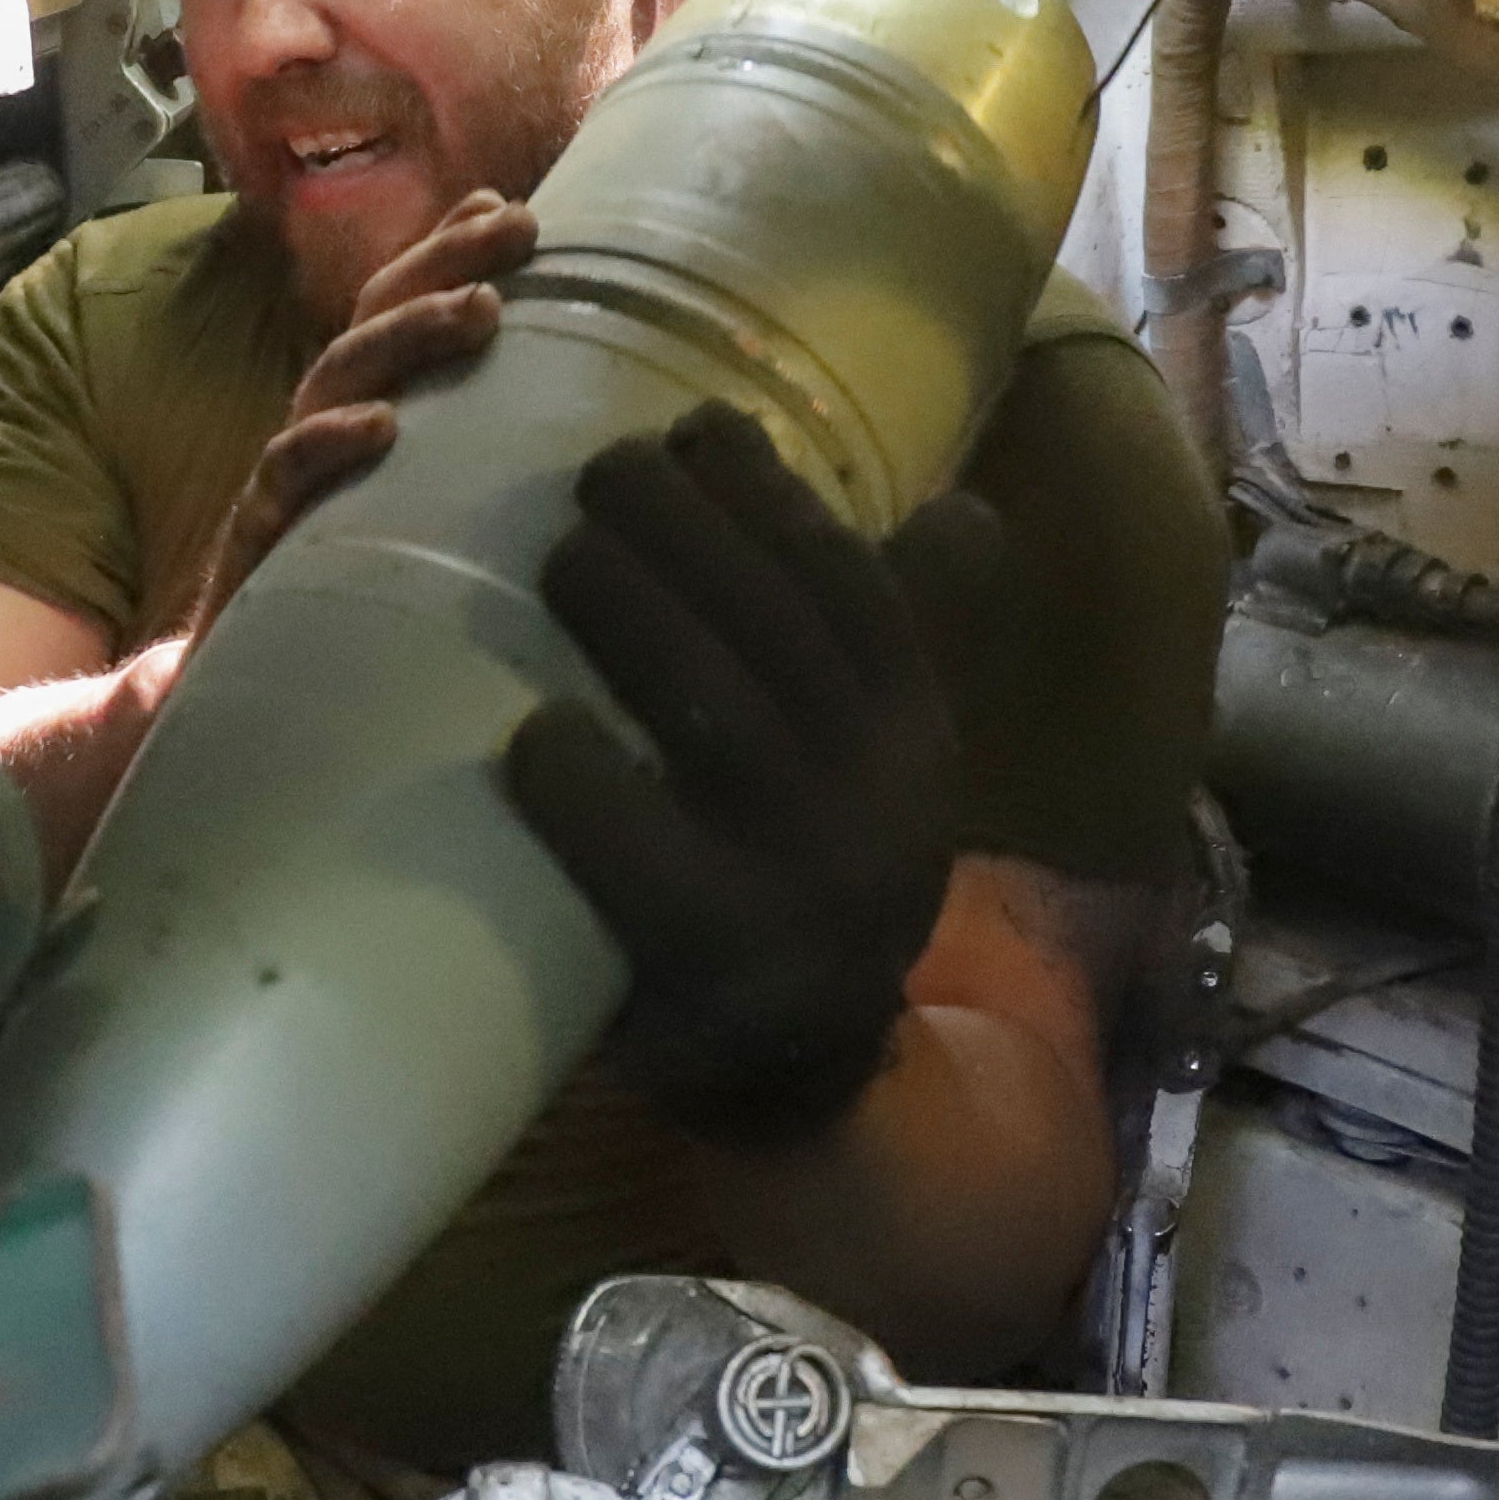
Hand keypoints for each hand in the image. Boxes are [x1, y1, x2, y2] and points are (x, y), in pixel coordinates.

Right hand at [184, 190, 526, 633]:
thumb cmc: (343, 586)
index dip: (447, 250)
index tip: (516, 209)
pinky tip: (383, 427)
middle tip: (521, 230)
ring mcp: (290, 473)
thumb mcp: (408, 504)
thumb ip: (454, 439)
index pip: (398, 305)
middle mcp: (321, 422)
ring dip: (411, 334)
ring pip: (342, 375)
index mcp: (356, 406)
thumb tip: (545, 390)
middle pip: (375, 318)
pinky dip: (332, 443)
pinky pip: (290, 474)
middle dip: (444, 263)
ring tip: (482, 310)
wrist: (236, 684)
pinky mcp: (262, 533)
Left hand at [502, 404, 1005, 1146]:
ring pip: (713, 717)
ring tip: (561, 555)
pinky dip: (582, 783)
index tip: (698, 426)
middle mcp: (876, 800)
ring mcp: (798, 883)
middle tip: (598, 473)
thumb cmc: (806, 871)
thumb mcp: (884, 762)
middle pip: (775, 631)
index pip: (854, 588)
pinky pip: (638, 853)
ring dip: (631, 616)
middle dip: (683, 531)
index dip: (775, 496)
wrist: (798, 1073)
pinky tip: (534, 733)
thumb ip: (910, 638)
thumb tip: (965, 509)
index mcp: (915, 736)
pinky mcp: (711, 960)